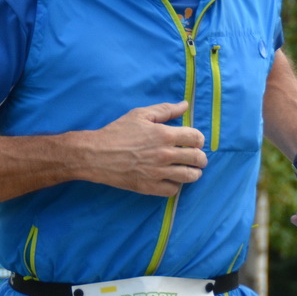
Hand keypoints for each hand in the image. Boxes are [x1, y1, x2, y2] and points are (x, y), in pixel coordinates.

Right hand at [84, 102, 207, 196]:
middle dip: (200, 158)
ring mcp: (158, 172)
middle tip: (197, 158)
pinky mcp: (150, 187)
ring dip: (193, 173)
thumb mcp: (140, 115)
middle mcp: (165, 154)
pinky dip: (175, 185)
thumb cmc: (117, 132)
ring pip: (190, 176)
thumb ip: (165, 110)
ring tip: (189, 170)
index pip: (196, 138)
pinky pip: (173, 190)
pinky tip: (171, 179)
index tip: (195, 142)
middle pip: (197, 158)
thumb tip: (185, 105)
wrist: (96, 154)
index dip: (199, 140)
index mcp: (164, 135)